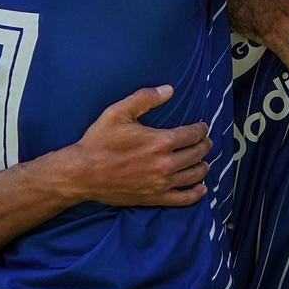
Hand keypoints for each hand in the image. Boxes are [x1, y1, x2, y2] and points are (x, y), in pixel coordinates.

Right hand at [56, 86, 211, 207]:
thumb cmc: (98, 141)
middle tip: (206, 141)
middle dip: (205, 145)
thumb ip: (145, 98)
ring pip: (194, 175)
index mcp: (160, 141)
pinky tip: (202, 188)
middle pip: (197, 154)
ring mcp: (161, 183)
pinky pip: (183, 199)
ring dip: (203, 166)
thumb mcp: (118, 112)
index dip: (201, 129)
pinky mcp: (154, 198)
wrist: (81, 173)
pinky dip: (196, 194)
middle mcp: (165, 164)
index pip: (193, 134)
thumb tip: (169, 89)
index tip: (203, 127)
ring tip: (205, 161)